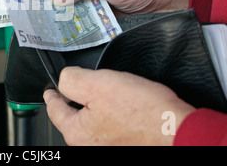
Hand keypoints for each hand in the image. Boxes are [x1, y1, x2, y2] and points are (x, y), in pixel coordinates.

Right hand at [29, 0, 188, 15]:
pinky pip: (69, 18)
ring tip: (51, 29)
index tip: (29, 5)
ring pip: (56, 7)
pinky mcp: (86, 10)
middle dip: (41, 5)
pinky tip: (65, 32)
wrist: (161, 0)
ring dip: (54, 18)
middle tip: (39, 20)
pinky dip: (66, 25)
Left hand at [43, 67, 194, 145]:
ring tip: (108, 93)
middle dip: (75, 100)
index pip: (54, 110)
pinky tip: (122, 106)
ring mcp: (108, 147)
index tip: (49, 91)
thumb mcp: (97, 85)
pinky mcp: (124, 144)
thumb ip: (72, 80)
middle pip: (73, 117)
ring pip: (91, 121)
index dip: (51, 95)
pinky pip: (108, 126)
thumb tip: (63, 79)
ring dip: (95, 106)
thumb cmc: (143, 112)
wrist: (177, 129)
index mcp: (77, 133)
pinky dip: (110, 114)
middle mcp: (89, 145)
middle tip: (82, 85)